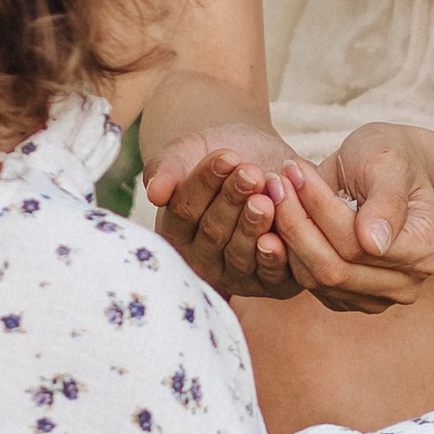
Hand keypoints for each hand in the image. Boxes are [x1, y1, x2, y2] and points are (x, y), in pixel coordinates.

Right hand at [142, 132, 311, 298]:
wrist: (267, 163)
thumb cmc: (223, 159)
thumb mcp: (190, 152)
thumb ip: (168, 169)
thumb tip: (155, 192)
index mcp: (176, 230)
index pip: (184, 210)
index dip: (204, 184)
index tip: (226, 156)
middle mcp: (203, 259)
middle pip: (213, 233)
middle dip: (233, 201)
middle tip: (250, 174)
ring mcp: (235, 273)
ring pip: (240, 256)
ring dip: (252, 227)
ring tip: (265, 199)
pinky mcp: (269, 281)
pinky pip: (270, 275)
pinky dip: (275, 258)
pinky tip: (277, 239)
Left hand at [254, 143, 433, 315]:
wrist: (391, 172)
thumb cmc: (391, 160)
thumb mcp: (389, 164)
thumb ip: (385, 202)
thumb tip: (373, 244)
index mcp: (424, 249)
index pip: (358, 243)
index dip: (320, 209)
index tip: (294, 169)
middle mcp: (406, 284)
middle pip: (335, 267)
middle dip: (297, 223)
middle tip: (276, 182)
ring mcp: (377, 298)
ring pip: (316, 279)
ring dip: (287, 235)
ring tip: (277, 191)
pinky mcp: (349, 299)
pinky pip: (308, 283)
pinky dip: (288, 250)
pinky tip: (282, 215)